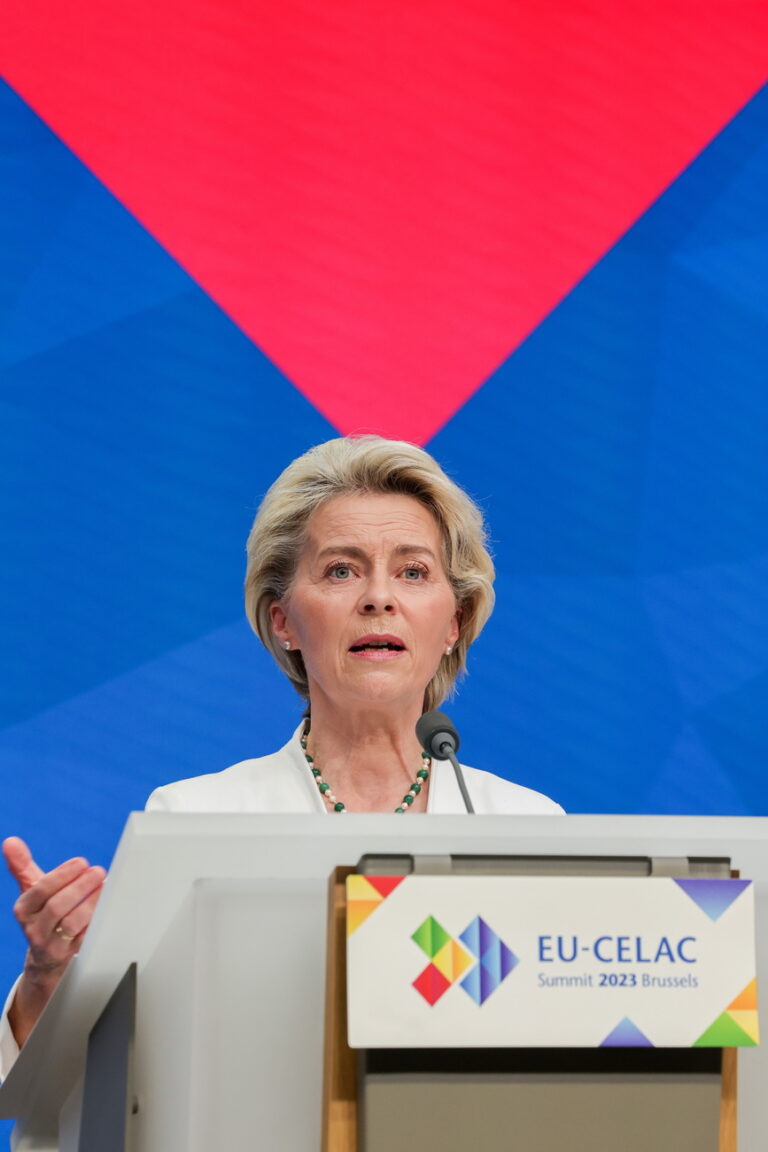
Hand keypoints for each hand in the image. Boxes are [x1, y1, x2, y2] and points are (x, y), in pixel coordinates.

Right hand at [2, 837, 105, 1046]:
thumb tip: (10, 841)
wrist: (46, 959)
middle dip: (79, 887)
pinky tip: (108, 905)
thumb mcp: (31, 892)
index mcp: (24, 910)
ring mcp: (52, 945)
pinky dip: (97, 920)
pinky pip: (86, 938)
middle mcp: (35, 929)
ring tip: (105, 885)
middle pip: (56, 907)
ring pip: (71, 924)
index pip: (40, 891)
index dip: (62, 875)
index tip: (82, 862)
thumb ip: (21, 866)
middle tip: (98, 871)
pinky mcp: (70, 957)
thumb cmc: (42, 915)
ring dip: (91, 903)